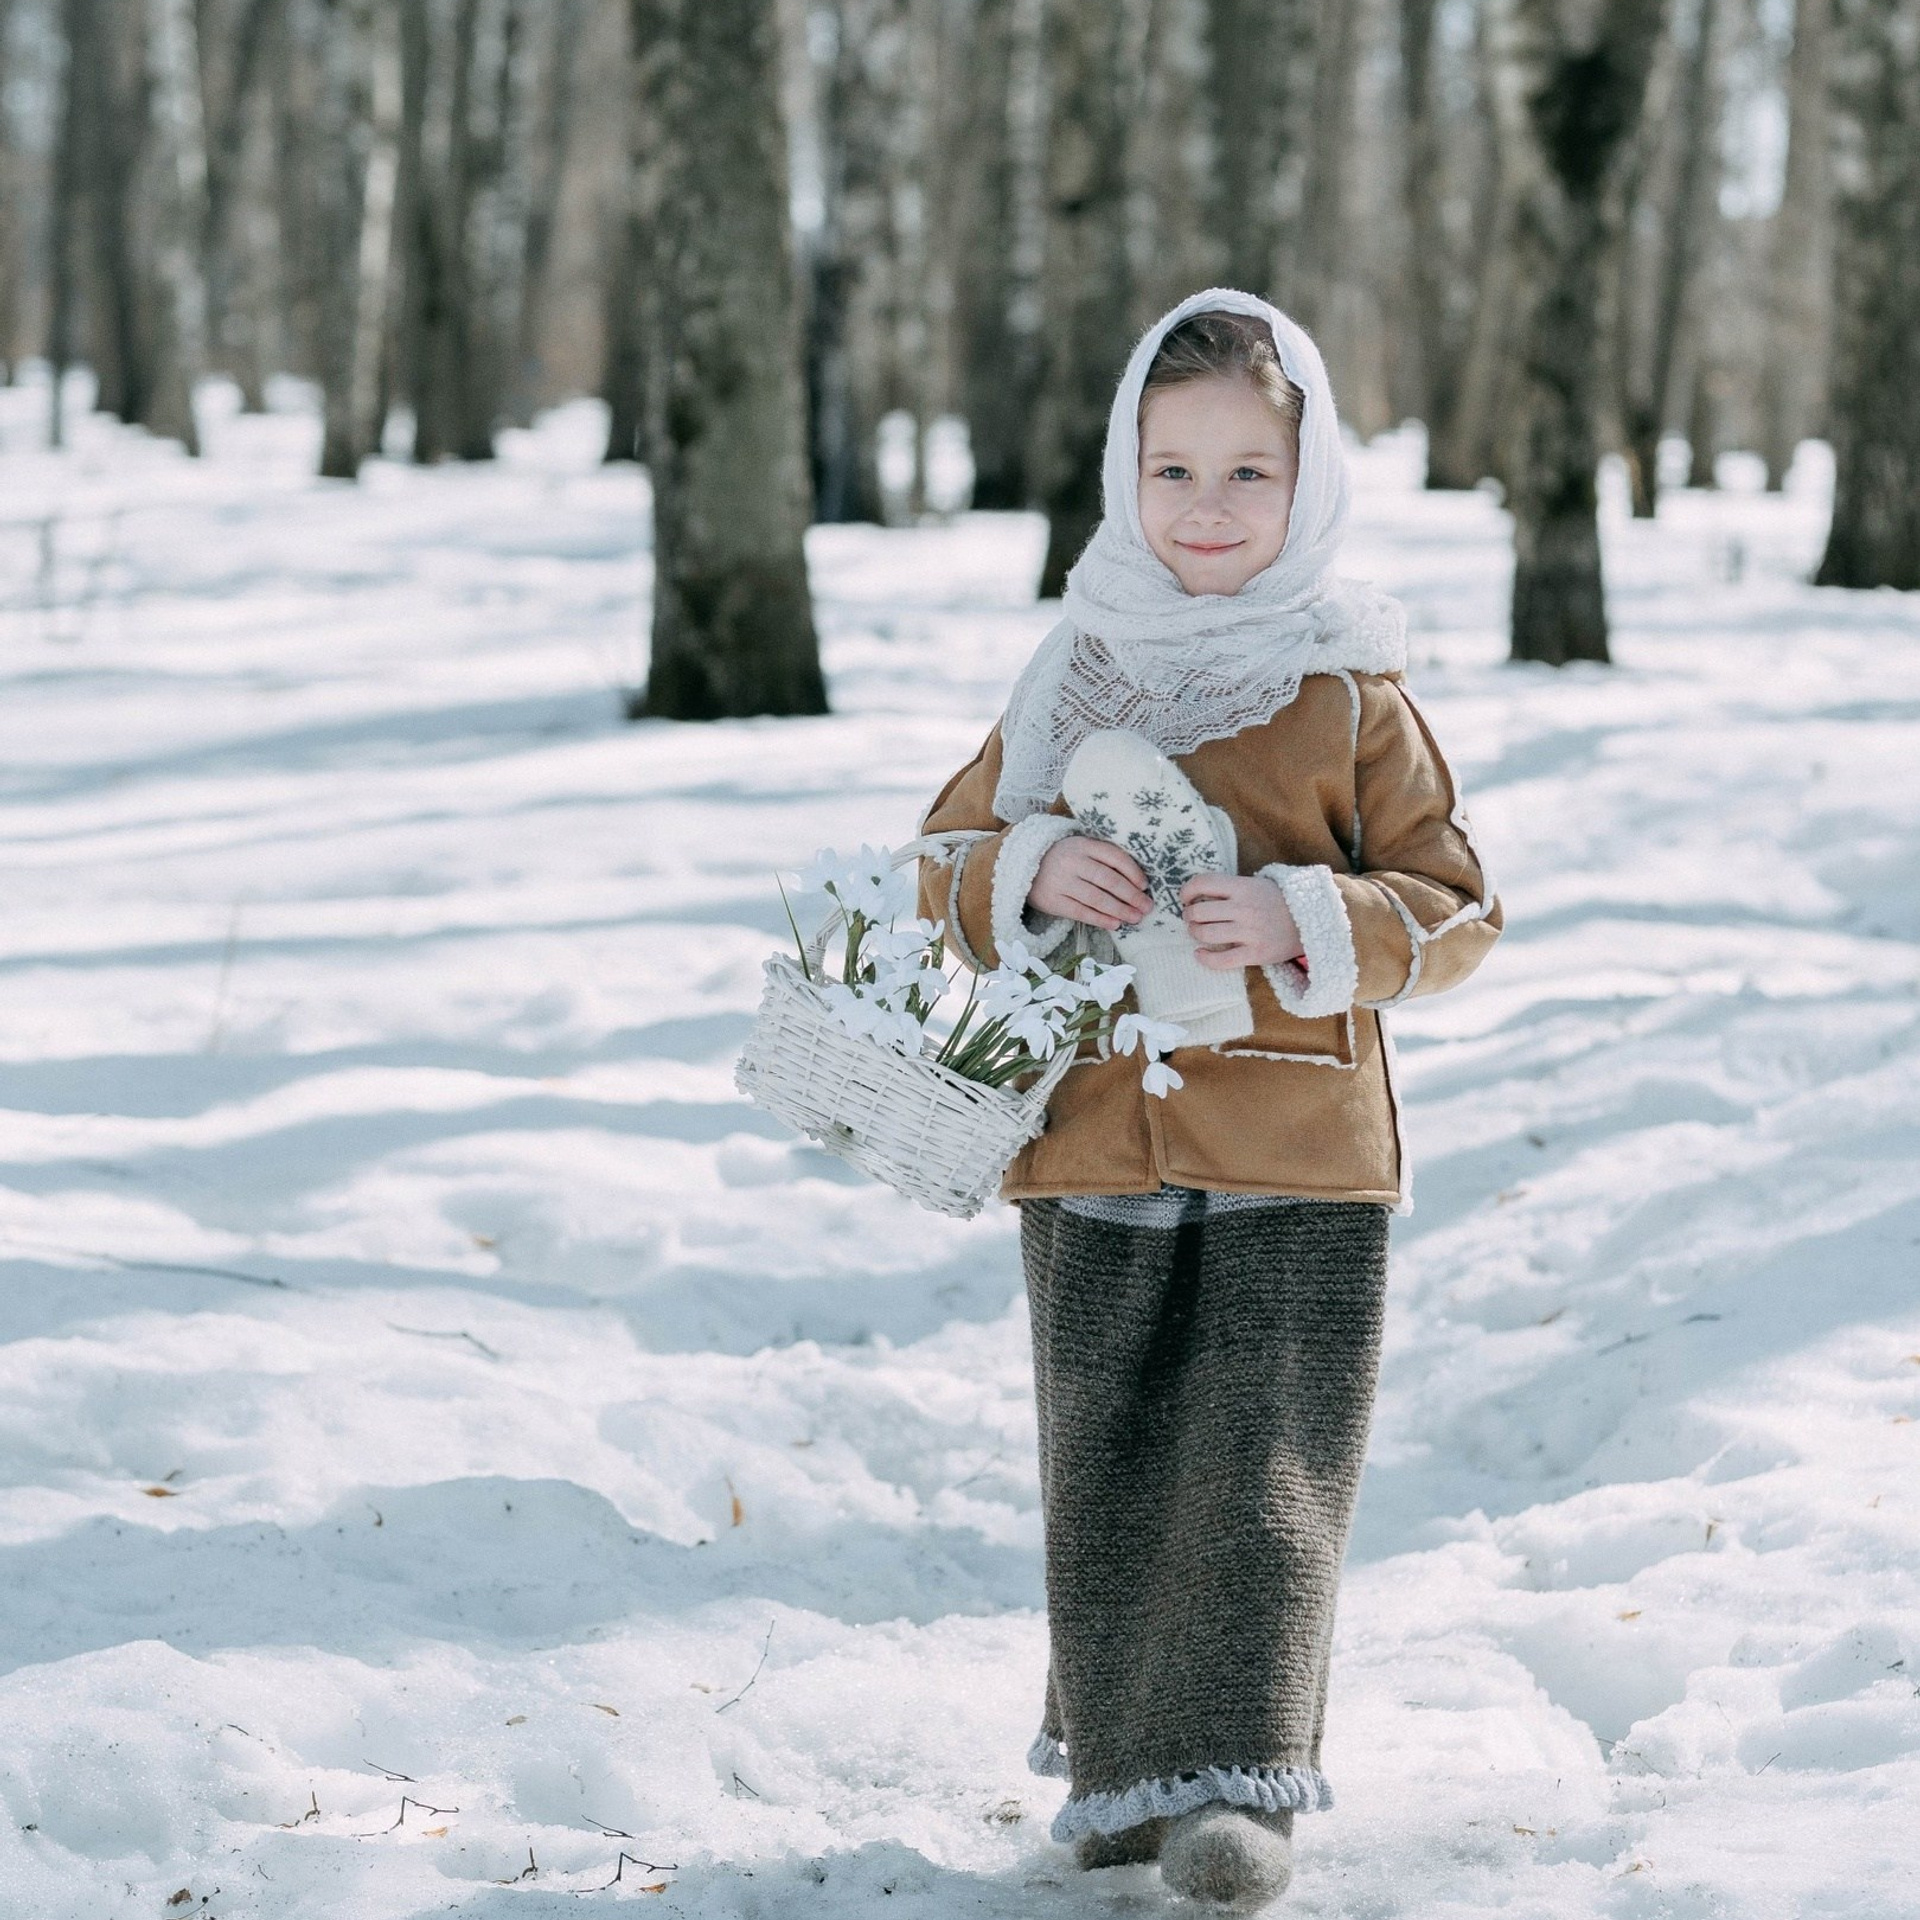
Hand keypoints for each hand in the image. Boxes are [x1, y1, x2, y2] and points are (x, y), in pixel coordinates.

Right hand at [1029, 835, 1153, 930]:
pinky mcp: (1053, 901)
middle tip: (1147, 907)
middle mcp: (1073, 861)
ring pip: (1096, 898)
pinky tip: (1115, 924)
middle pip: (1108, 880)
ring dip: (1119, 910)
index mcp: (1083, 845)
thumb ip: (1104, 859)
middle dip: (1131, 895)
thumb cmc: (1064, 859)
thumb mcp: (1081, 849)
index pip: (1114, 856)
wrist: (1024, 866)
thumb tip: (1136, 881)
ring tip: (1135, 918)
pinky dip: (1100, 919)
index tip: (1145, 885)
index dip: (1133, 872)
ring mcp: (1061, 882)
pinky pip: (1081, 912)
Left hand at [1179, 874, 1302, 970]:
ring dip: (1195, 934)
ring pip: (1206, 934)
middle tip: (1192, 917)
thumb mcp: (1258, 884)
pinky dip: (1205, 958)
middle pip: (1199, 912)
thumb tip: (1200, 893)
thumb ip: (1231, 887)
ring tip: (1197, 932)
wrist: (1312, 921)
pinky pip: (1222, 960)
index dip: (1187, 890)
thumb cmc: (1279, 902)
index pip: (1203, 883)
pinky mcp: (1255, 953)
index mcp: (1243, 887)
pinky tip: (1200, 954)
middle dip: (1189, 915)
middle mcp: (1244, 908)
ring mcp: (1250, 932)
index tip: (1185, 898)